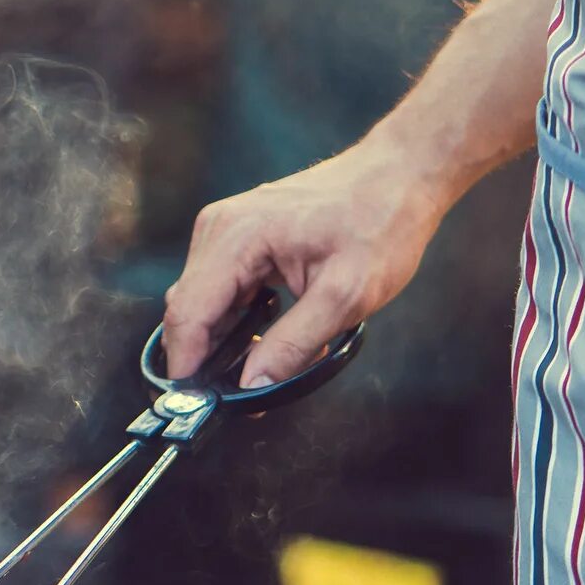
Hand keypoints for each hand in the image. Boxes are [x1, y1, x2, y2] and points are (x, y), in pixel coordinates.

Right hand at [162, 134, 451, 386]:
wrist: (398, 177)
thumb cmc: (380, 225)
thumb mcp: (345, 296)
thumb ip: (293, 344)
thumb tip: (250, 387)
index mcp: (236, 236)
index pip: (187, 312)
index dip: (186, 366)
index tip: (197, 407)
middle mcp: (219, 227)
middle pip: (187, 308)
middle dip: (204, 357)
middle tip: (237, 400)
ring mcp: (226, 227)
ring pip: (201, 300)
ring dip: (221, 339)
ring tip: (262, 366)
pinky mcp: (238, 234)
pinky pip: (219, 287)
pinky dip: (234, 318)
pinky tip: (266, 335)